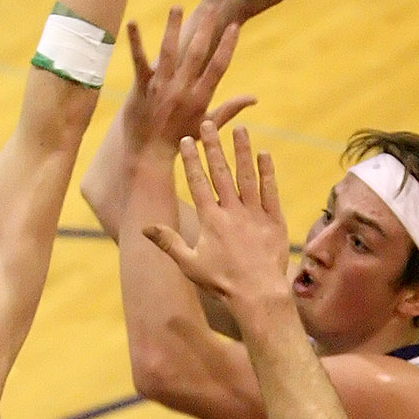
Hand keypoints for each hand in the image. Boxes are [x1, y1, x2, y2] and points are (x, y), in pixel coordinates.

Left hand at [124, 7, 251, 154]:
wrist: (148, 153)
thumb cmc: (180, 139)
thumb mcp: (208, 125)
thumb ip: (230, 108)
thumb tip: (254, 98)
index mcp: (200, 97)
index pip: (218, 67)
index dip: (227, 46)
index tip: (235, 26)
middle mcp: (182, 89)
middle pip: (196, 54)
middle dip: (205, 29)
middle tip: (211, 6)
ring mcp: (161, 87)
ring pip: (169, 51)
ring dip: (173, 28)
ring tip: (177, 6)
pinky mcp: (141, 86)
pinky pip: (139, 60)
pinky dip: (135, 42)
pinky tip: (132, 22)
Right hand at [146, 121, 289, 307]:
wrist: (258, 294)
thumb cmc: (222, 282)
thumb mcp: (189, 264)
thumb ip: (168, 243)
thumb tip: (144, 229)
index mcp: (210, 220)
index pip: (198, 183)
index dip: (192, 160)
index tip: (188, 140)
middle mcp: (232, 211)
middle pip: (221, 172)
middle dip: (213, 146)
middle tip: (208, 123)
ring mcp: (255, 214)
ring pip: (248, 176)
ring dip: (243, 151)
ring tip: (240, 129)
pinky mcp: (274, 221)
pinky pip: (270, 192)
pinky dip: (267, 173)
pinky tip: (265, 155)